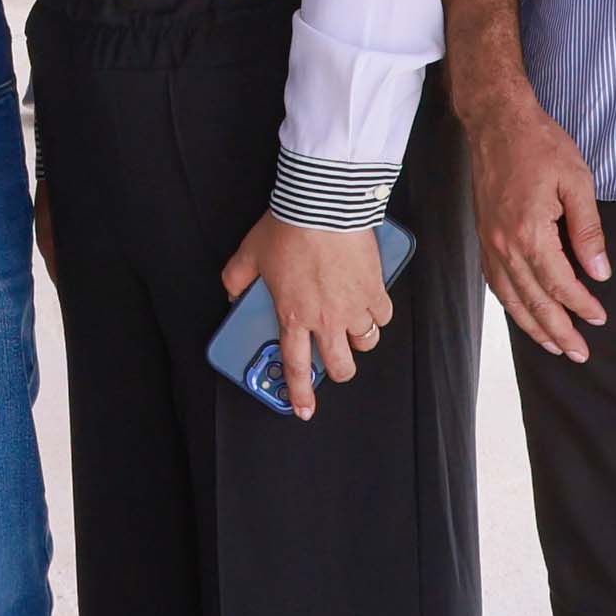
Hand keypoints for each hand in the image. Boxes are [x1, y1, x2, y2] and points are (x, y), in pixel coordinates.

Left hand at [221, 215, 395, 419]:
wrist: (323, 205)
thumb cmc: (288, 229)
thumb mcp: (249, 255)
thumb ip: (236, 279)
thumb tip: (232, 292)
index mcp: (294, 316)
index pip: (296, 366)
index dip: (300, 394)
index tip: (304, 409)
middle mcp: (326, 319)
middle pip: (342, 365)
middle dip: (339, 370)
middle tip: (336, 362)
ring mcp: (354, 306)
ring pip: (367, 342)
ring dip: (359, 339)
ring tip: (352, 326)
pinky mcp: (375, 289)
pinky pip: (383, 314)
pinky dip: (377, 312)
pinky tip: (368, 301)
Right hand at [461, 81, 609, 360]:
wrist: (497, 123)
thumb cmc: (538, 145)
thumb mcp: (577, 182)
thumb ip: (588, 230)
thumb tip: (600, 271)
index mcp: (530, 233)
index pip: (560, 284)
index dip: (582, 305)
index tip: (600, 319)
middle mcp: (505, 245)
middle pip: (534, 301)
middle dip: (558, 330)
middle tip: (579, 352)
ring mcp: (490, 243)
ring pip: (511, 298)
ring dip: (533, 326)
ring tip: (553, 345)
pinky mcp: (484, 237)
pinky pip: (495, 282)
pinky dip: (511, 304)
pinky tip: (523, 313)